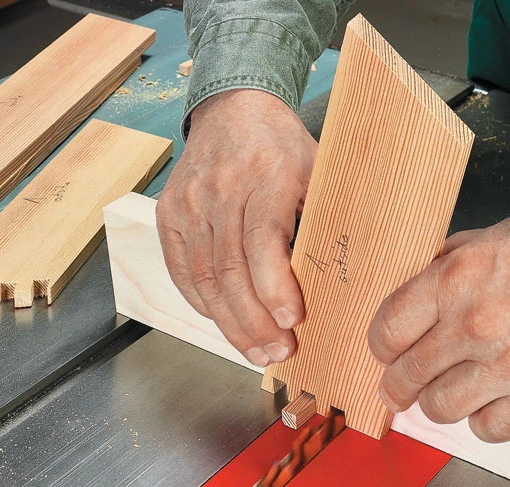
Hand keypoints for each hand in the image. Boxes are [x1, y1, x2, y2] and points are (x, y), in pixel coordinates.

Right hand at [156, 90, 316, 366]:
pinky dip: (203, 305)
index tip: (291, 322)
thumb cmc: (283, 147)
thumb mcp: (319, 169)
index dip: (274, 288)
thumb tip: (341, 281)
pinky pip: (182, 271)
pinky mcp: (168, 215)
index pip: (262, 242)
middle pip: (230, 270)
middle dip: (254, 322)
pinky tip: (225, 324)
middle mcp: (220, 190)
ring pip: (204, 278)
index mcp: (266, 176)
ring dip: (230, 324)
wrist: (232, 109)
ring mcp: (188, 204)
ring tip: (255, 352)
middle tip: (277, 354)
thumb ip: (324, 219)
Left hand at [367, 184, 509, 441]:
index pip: (385, 333)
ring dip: (442, 403)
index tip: (389, 354)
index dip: (382, 348)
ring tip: (455, 391)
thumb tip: (418, 294)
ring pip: (441, 410)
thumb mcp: (490, 236)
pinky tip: (494, 402)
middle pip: (406, 378)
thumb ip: (447, 268)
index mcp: (453, 281)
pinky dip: (485, 420)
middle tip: (403, 388)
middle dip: (400, 385)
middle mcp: (474, 326)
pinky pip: (490, 430)